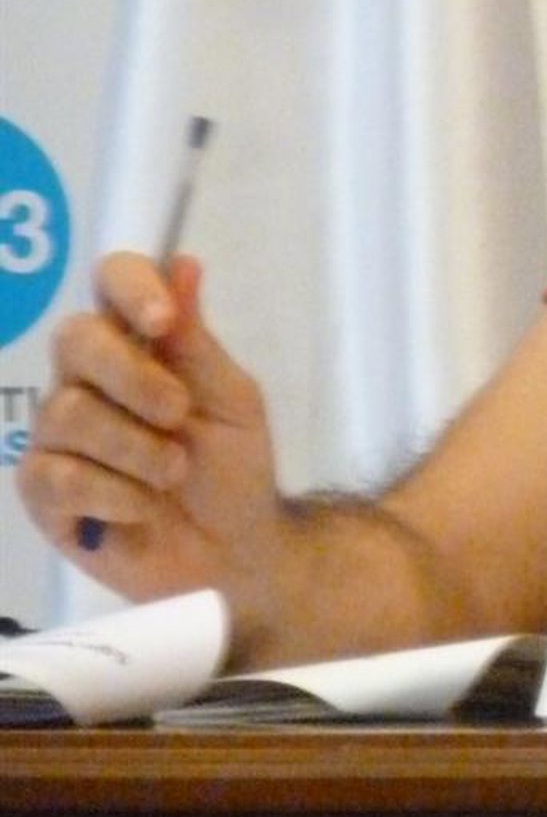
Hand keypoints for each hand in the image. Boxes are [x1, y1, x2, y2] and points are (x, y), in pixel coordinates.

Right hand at [19, 253, 284, 634]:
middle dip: (134, 377)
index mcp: (137, 342)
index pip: (111, 281)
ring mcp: (57, 435)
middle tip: (180, 413)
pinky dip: (114, 493)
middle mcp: (87, 377)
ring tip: (173, 472)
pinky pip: (58, 476)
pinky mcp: (42, 492)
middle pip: (74, 339)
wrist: (233, 552)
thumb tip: (182, 264)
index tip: (162, 321)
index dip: (130, 288)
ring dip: (136, 447)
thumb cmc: (234, 467)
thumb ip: (197, 341)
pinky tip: (141, 508)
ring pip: (68, 411)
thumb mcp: (231, 400)